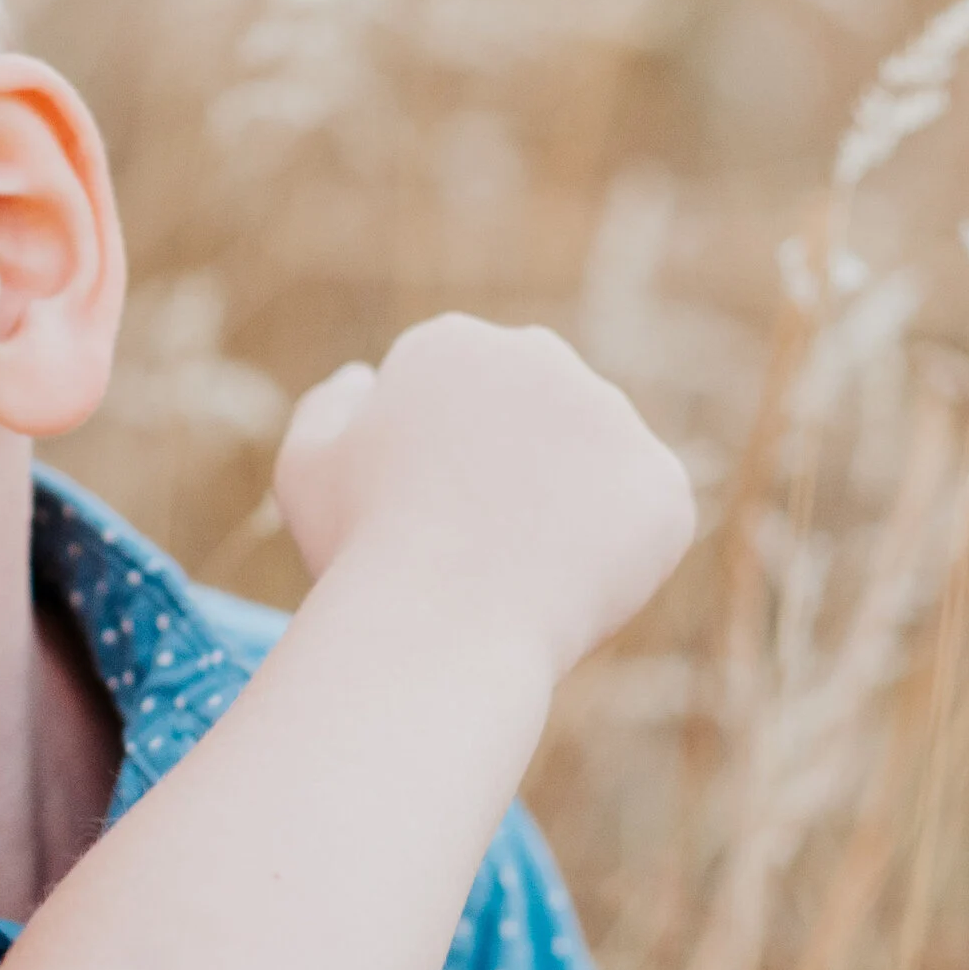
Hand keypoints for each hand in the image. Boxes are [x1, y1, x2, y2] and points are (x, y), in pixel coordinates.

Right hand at [274, 314, 694, 688]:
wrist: (440, 624)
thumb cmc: (361, 551)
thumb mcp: (306, 470)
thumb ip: (329, 409)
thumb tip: (364, 378)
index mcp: (452, 345)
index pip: (457, 397)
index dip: (435, 466)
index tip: (417, 518)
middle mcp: (539, 356)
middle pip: (532, 418)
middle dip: (512, 471)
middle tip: (472, 550)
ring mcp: (611, 416)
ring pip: (591, 468)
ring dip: (565, 510)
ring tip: (515, 576)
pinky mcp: (661, 483)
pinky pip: (642, 520)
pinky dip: (614, 557)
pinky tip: (562, 590)